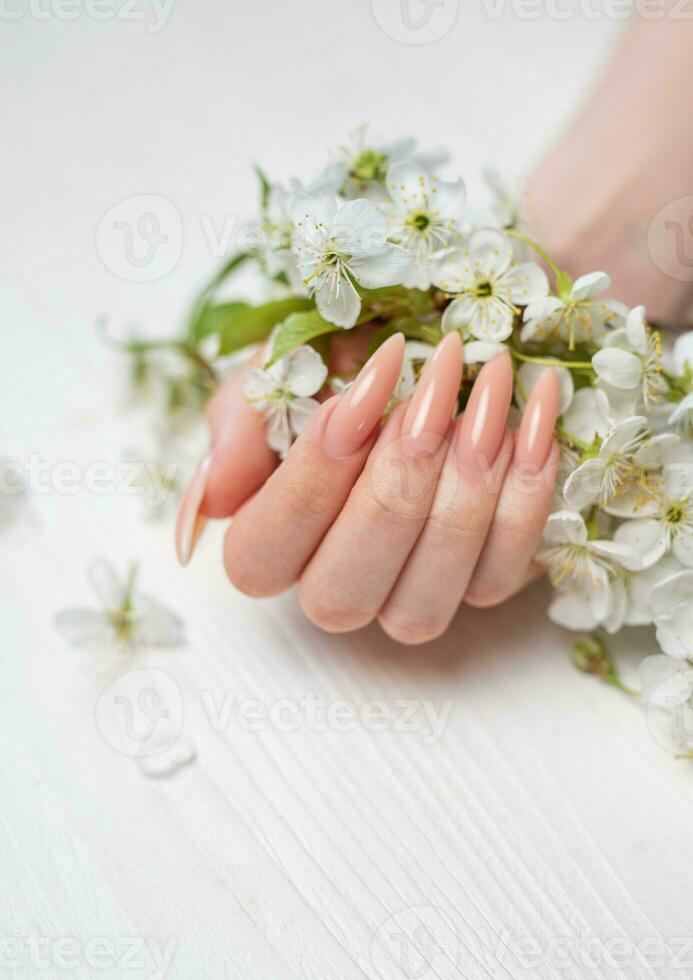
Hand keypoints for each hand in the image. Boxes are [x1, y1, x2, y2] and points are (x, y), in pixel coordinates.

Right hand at [176, 333, 559, 643]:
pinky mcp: (489, 581)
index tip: (364, 390)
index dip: (307, 483)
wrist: (476, 319)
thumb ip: (243, 420)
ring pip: (423, 597)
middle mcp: (343, 581)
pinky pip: (503, 570)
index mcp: (279, 535)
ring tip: (490, 385)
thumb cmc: (372, 340)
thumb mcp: (292, 358)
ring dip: (462, 488)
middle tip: (436, 382)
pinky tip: (532, 411)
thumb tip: (214, 502)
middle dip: (392, 487)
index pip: (259, 556)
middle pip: (340, 592)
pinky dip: (527, 486)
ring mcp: (417, 593)